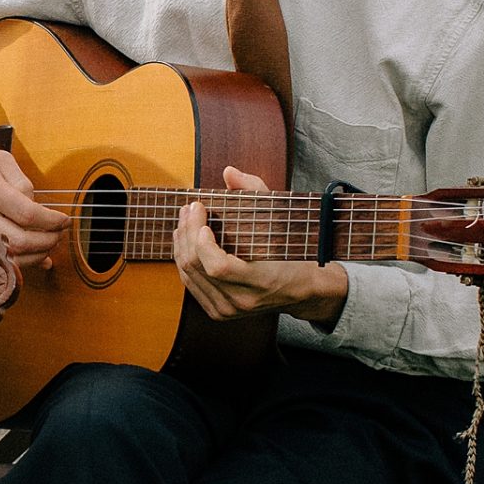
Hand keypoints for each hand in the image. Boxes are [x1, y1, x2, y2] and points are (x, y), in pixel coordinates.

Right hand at [0, 119, 60, 263]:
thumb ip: (21, 182)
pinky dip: (16, 261)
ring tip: (47, 244)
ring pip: (4, 255)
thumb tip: (36, 208)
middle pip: (17, 241)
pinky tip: (31, 257)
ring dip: (33, 255)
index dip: (51, 221)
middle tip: (58, 235)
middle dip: (46, 242)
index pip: (26, 213)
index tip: (63, 220)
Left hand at [172, 165, 348, 326]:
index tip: (203, 217)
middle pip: (198, 267)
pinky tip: (184, 240)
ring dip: (181, 243)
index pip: (219, 267)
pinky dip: (183, 259)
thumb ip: (256, 191)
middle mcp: (241, 301)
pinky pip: (190, 284)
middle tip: (190, 208)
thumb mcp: (281, 218)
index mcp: (261, 281)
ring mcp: (227, 310)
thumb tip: (229, 172)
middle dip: (188, 232)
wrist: (302, 290)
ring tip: (185, 219)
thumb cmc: (293, 252)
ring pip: (188, 275)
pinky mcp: (218, 312)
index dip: (203, 243)